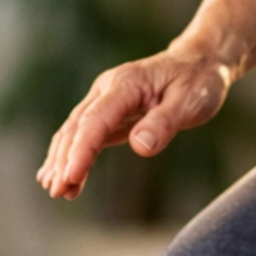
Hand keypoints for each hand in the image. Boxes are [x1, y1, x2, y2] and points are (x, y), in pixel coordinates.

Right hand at [37, 49, 234, 200]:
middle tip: (57, 192)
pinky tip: (63, 177)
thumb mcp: (190, 101)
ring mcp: (105, 100)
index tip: (70, 177)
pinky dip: (72, 156)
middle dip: (65, 160)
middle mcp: (107, 89)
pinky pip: (84, 135)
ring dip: (63, 160)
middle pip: (77, 126)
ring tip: (57, 192)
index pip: (95, 120)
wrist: (198, 63)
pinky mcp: (109, 113)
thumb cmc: (197, 82)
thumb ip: (164, 123)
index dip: (81, 150)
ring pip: (75, 131)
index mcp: (126, 84)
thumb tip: (141, 146)